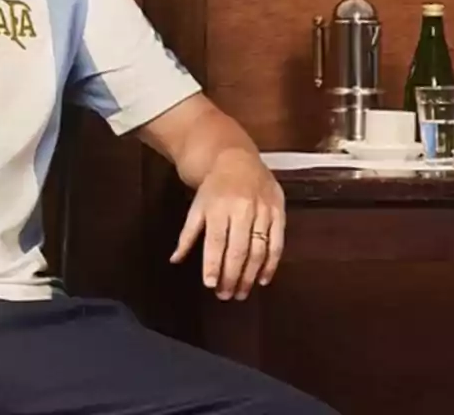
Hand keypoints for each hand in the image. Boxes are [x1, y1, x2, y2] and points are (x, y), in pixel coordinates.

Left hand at [169, 149, 284, 300]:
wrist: (236, 158)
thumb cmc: (213, 188)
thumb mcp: (196, 207)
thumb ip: (188, 235)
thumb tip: (175, 260)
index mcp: (218, 207)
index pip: (216, 241)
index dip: (213, 264)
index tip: (211, 284)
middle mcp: (241, 208)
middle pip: (238, 249)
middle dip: (232, 276)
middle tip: (226, 296)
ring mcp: (262, 210)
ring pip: (258, 249)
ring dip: (250, 275)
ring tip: (241, 293)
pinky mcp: (278, 211)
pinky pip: (277, 242)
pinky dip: (271, 264)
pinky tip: (262, 279)